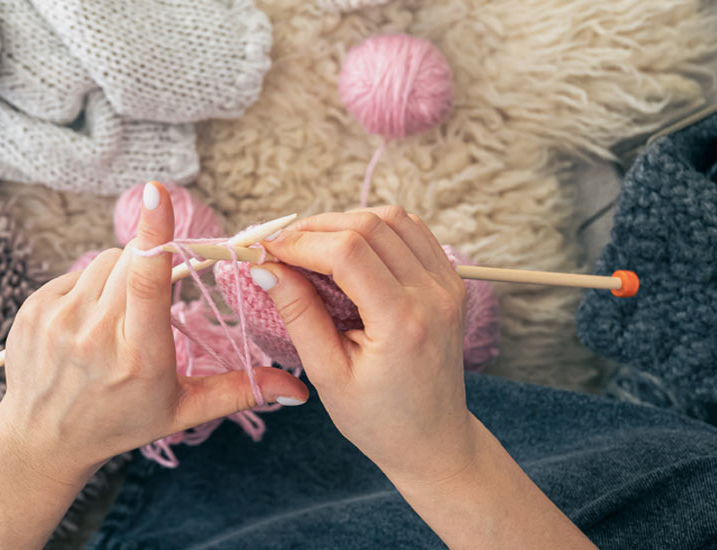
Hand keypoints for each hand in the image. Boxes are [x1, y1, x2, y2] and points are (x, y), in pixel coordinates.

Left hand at [0, 181, 307, 482]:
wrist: (43, 440)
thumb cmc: (120, 421)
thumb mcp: (182, 410)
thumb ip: (239, 390)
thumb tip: (298, 391)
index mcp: (138, 356)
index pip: (148, 280)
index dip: (155, 233)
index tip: (156, 192)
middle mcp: (94, 335)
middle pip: (132, 260)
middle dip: (150, 263)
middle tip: (152, 299)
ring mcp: (58, 320)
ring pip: (104, 261)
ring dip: (121, 275)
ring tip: (119, 317)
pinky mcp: (33, 309)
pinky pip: (75, 273)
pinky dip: (91, 288)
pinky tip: (89, 323)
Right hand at [254, 206, 473, 480]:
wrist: (432, 440)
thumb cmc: (378, 419)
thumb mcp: (328, 374)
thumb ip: (299, 314)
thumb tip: (265, 268)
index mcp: (402, 323)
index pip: (347, 252)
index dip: (299, 242)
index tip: (265, 251)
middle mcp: (433, 296)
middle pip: (369, 225)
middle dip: (316, 227)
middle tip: (280, 248)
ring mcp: (448, 285)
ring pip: (393, 218)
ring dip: (345, 222)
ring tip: (311, 248)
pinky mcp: (451, 282)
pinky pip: (412, 232)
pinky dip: (375, 229)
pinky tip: (348, 252)